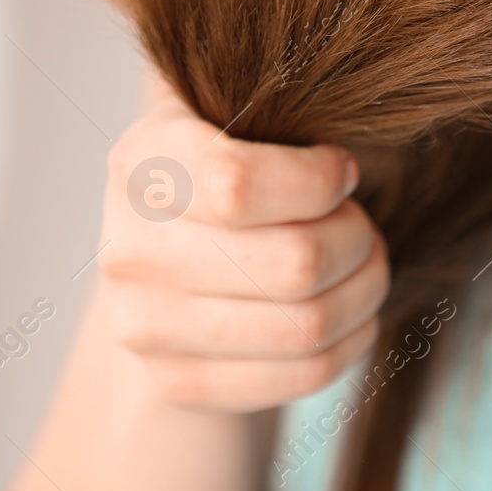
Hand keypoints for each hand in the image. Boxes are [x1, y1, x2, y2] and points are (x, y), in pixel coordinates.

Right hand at [97, 88, 387, 411]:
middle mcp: (127, 249)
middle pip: (293, 263)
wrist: (173, 247)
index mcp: (139, 161)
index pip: (237, 184)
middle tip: (357, 219)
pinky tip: (352, 309)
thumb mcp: (236, 113)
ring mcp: (144, 326)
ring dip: (364, 288)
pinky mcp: (177, 381)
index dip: (316, 180)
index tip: (341, 171)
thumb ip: (277, 108)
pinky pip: (303, 375)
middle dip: (355, 237)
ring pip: (307, 325)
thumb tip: (343, 141)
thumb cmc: (230, 161)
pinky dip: (352, 339)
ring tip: (363, 259)